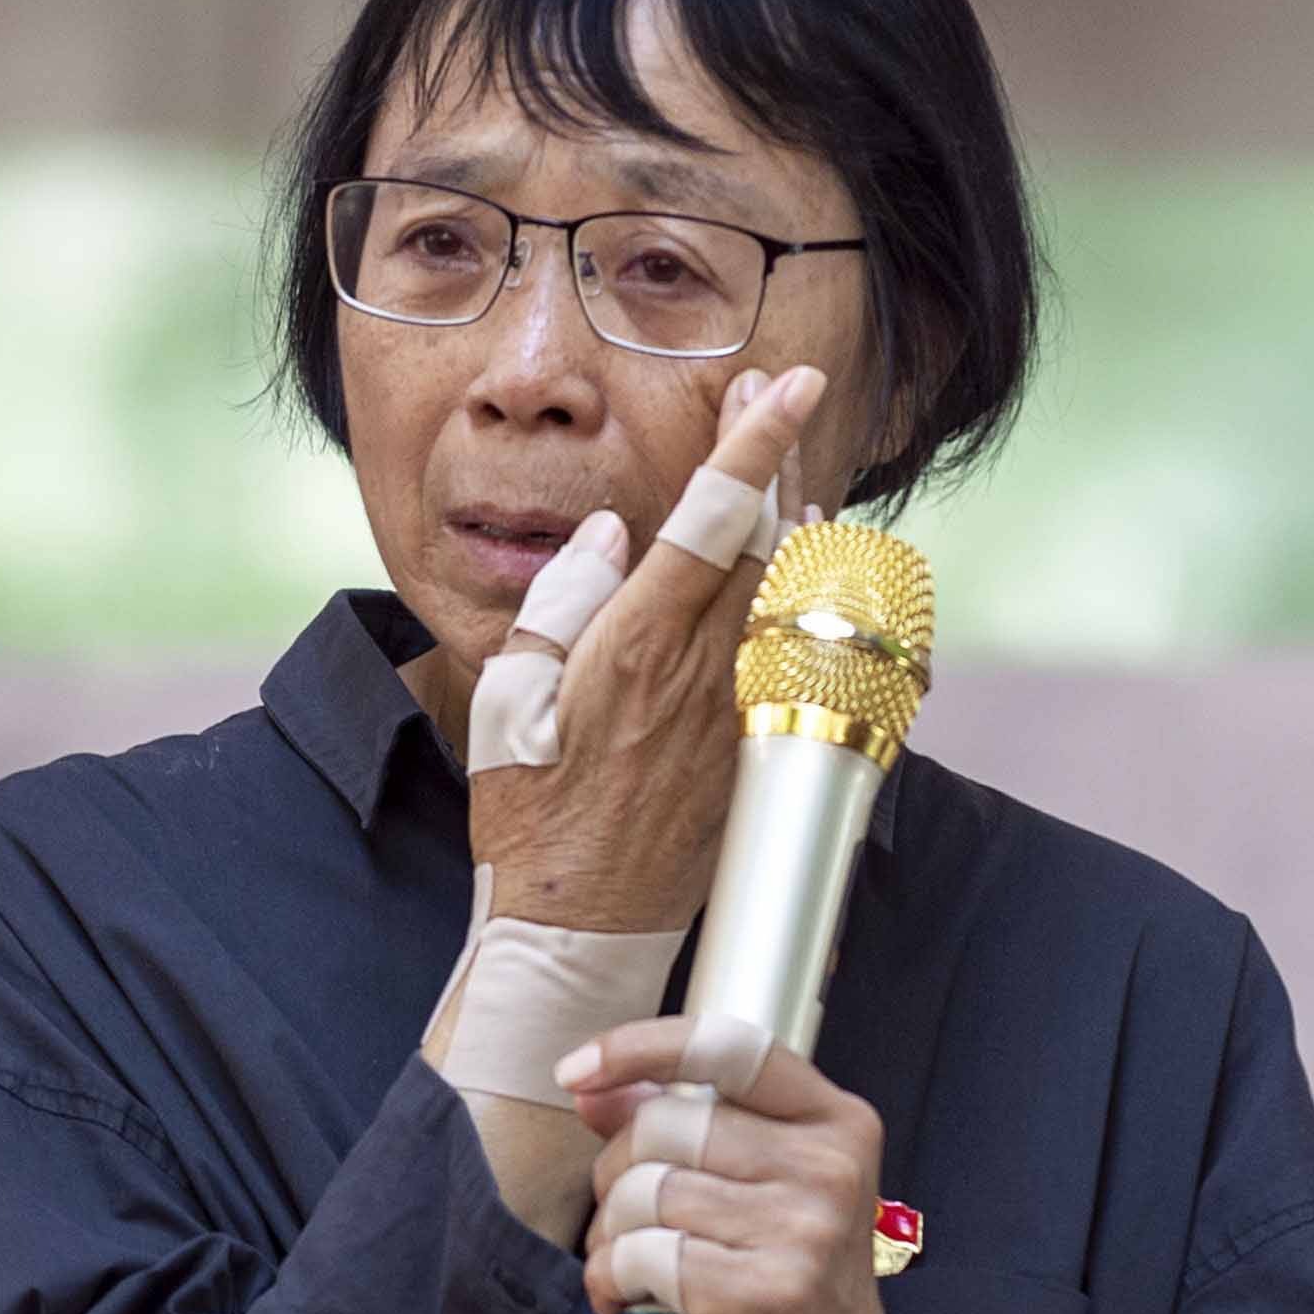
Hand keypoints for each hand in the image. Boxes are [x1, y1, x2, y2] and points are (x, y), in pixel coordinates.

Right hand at [468, 371, 815, 934]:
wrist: (578, 929)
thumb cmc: (526, 815)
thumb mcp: (506, 700)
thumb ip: (558, 603)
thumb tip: (606, 534)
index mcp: (633, 643)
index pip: (710, 518)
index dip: (753, 441)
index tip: (784, 384)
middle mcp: (701, 670)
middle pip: (767, 539)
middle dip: (779, 458)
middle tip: (780, 398)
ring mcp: (740, 712)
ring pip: (795, 594)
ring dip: (800, 525)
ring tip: (792, 480)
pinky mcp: (757, 751)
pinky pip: (801, 656)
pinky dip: (807, 604)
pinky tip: (802, 579)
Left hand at [560, 1015, 896, 1313]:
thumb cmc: (789, 1284)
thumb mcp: (756, 1191)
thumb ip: (682, 1129)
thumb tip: (592, 1085)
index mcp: (835, 1122)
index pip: (730, 1048)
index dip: (641, 1047)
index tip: (578, 1071)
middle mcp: (830, 1167)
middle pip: (665, 1125)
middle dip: (615, 1176)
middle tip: (623, 1224)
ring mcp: (804, 1231)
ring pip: (646, 1193)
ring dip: (610, 1238)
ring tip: (628, 1271)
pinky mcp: (766, 1295)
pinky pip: (644, 1258)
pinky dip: (613, 1281)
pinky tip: (630, 1304)